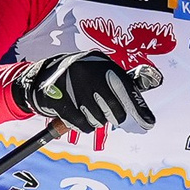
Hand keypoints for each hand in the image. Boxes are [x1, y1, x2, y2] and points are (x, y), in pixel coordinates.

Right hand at [11, 50, 160, 133]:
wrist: (42, 77)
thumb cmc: (80, 79)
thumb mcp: (99, 73)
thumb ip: (121, 84)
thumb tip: (145, 101)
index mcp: (102, 63)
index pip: (126, 87)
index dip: (138, 107)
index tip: (147, 123)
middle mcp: (88, 70)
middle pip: (114, 106)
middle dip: (116, 116)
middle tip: (113, 117)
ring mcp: (72, 84)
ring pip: (98, 117)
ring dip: (96, 120)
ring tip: (89, 110)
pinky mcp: (58, 99)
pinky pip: (81, 123)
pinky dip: (83, 126)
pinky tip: (79, 118)